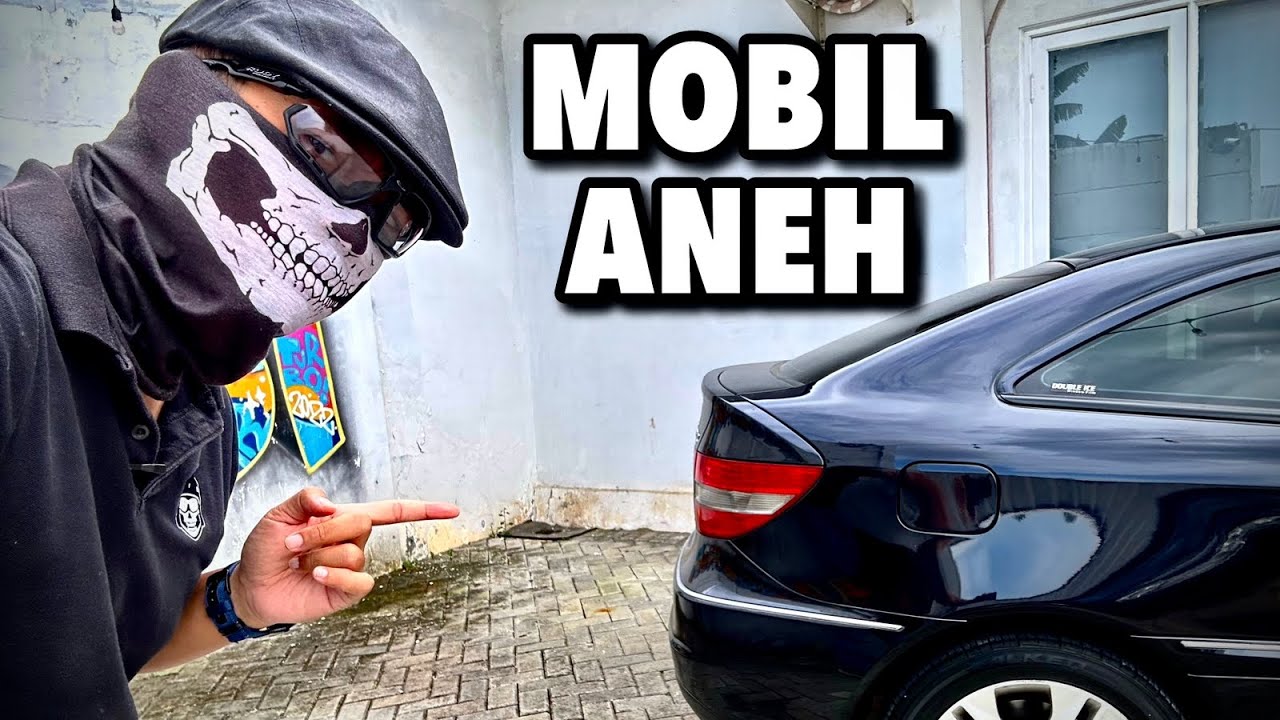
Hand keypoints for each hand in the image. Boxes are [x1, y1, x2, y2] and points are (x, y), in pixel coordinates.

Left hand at [229, 486, 459, 628]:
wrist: (252, 585)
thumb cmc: (267, 548)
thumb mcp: (278, 514)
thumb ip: (304, 498)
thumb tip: (330, 504)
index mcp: (346, 519)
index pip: (392, 511)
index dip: (424, 510)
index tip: (452, 511)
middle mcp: (355, 542)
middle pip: (361, 523)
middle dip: (323, 530)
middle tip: (294, 541)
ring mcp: (352, 569)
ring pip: (352, 553)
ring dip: (318, 555)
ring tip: (298, 561)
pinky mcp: (346, 593)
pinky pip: (357, 581)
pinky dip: (333, 576)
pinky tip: (313, 575)